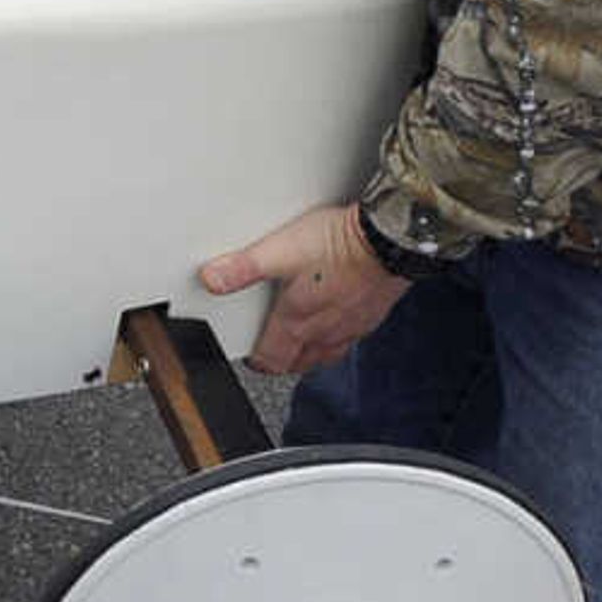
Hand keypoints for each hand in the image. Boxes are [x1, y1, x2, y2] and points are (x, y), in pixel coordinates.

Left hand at [200, 202, 406, 375]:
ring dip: (310, 351)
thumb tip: (211, 279)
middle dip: (283, 360)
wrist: (390, 239)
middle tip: (271, 351)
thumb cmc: (339, 245)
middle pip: (300, 362)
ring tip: (299, 338)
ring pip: (327, 353)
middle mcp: (326, 331)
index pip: (272, 360)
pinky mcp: (373, 313)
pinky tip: (336, 316)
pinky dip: (337, 334)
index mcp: (298, 322)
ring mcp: (353, 325)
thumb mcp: (279, 250)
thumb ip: (242, 268)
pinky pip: (351, 336)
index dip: (257, 362)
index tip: (250, 358)